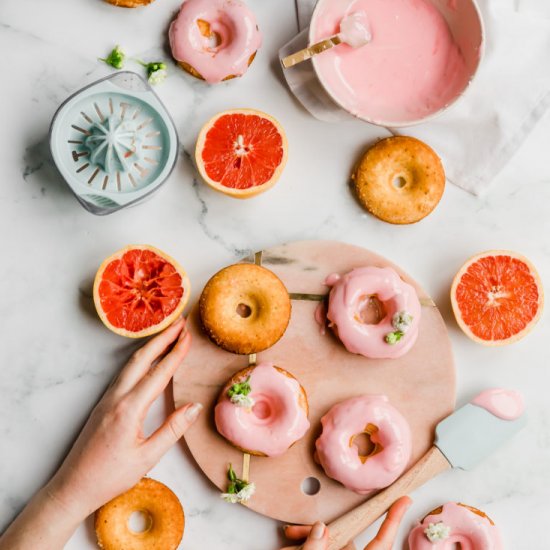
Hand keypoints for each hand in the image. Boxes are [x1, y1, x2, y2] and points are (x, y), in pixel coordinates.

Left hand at [0, 318, 200, 549]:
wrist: (73, 486)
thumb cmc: (110, 476)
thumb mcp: (147, 457)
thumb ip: (172, 430)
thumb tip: (194, 407)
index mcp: (129, 409)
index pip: (159, 373)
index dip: (176, 353)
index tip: (189, 336)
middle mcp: (117, 397)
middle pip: (142, 358)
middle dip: (162, 337)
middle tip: (179, 322)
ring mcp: (108, 399)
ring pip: (132, 363)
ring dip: (151, 346)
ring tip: (167, 334)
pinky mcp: (104, 404)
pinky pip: (125, 373)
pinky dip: (141, 359)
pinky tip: (148, 359)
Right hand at [282, 496, 411, 549]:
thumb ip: (315, 549)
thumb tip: (321, 528)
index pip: (380, 543)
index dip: (393, 521)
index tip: (404, 502)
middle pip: (342, 540)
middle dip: (315, 532)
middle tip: (294, 532)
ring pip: (327, 545)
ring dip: (307, 543)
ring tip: (290, 541)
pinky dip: (306, 548)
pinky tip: (292, 547)